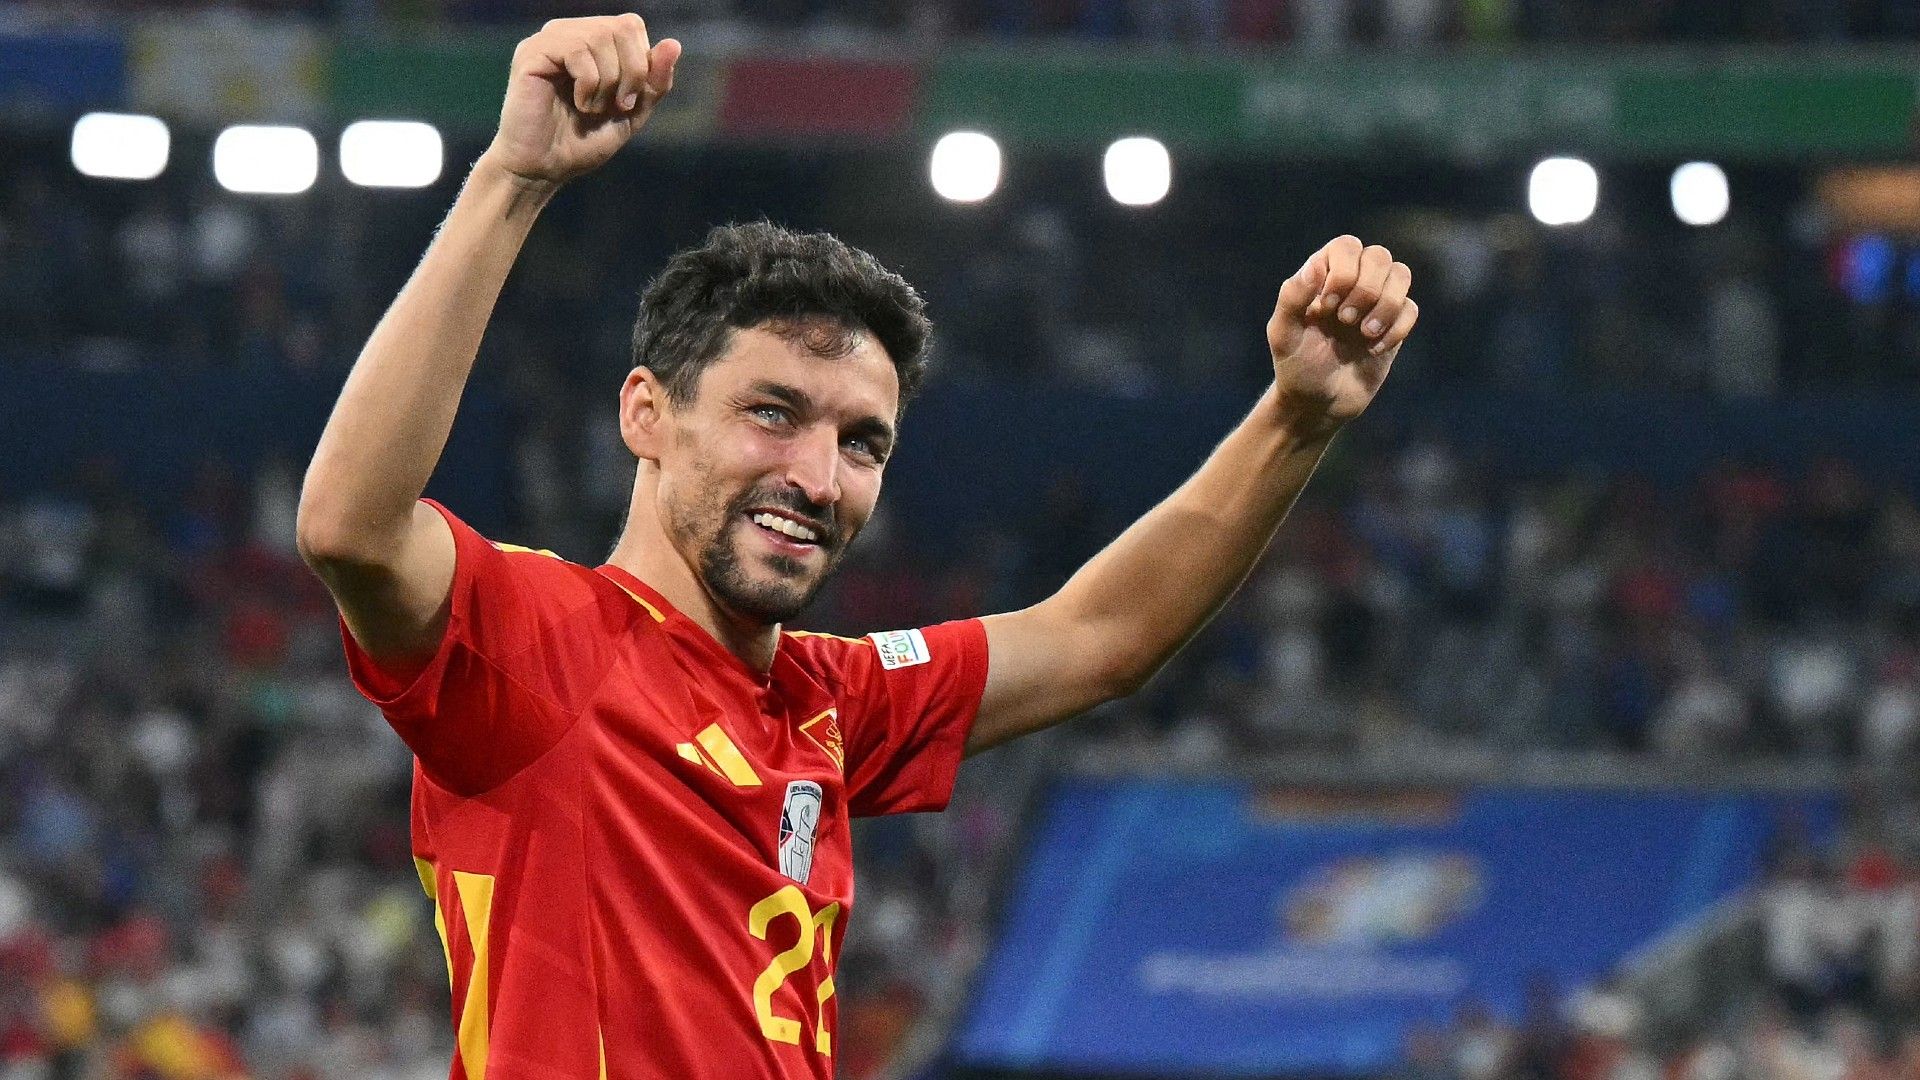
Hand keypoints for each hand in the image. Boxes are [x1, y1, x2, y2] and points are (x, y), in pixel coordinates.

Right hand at [480, 14, 680, 189]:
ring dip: (608, 82)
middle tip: (616, 105)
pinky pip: (577, 50)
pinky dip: (589, 84)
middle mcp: (570, 32)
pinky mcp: (532, 52)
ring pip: (601, 36)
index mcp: (592, 40)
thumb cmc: (583, 141)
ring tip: (592, 108)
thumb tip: (674, 44)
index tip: (629, 101)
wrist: (545, 168)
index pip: (631, 25)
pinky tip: (579, 104)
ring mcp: (549, 39)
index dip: (642, 63)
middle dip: (631, 73)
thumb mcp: (632, 112)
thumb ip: (654, 81)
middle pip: (622, 27)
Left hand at [1265, 235, 1417, 432]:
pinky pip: (1411, 309)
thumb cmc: (1296, 365)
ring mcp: (1375, 303)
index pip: (1346, 246)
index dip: (1343, 271)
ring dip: (1386, 304)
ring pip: (1401, 275)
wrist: (1317, 403)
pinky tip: (1373, 350)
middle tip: (1345, 321)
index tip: (1326, 308)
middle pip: (1379, 256)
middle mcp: (1352, 282)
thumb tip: (1315, 265)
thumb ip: (1292, 298)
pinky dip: (1396, 328)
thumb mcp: (1284, 334)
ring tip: (1363, 334)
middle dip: (1366, 289)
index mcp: (1322, 275)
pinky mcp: (1393, 325)